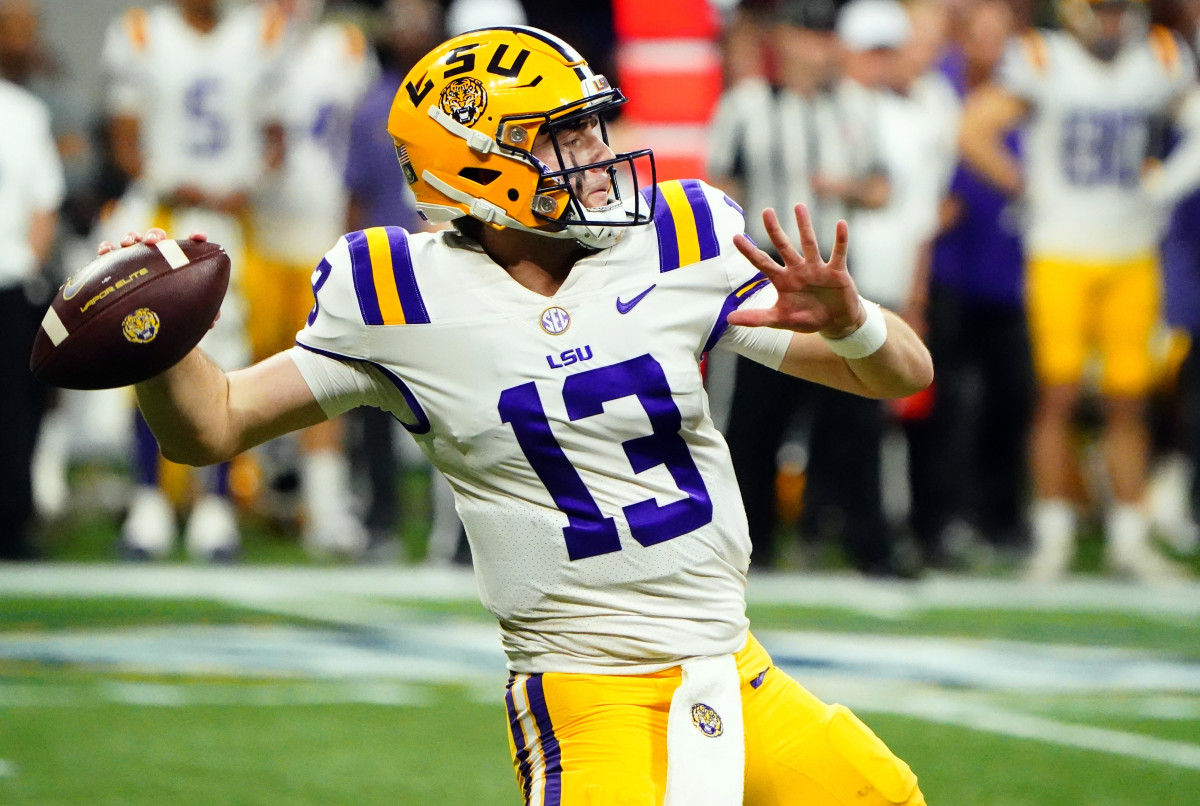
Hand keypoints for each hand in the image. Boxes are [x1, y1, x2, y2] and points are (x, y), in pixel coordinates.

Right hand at [97, 228, 219, 329]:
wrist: (141, 330)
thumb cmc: (168, 320)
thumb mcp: (185, 316)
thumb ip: (199, 314)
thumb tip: (214, 319)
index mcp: (176, 265)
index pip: (188, 248)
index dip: (195, 240)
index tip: (199, 237)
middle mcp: (155, 259)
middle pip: (156, 239)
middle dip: (154, 235)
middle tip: (153, 242)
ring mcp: (134, 262)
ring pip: (132, 241)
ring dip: (131, 237)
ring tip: (128, 243)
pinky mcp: (113, 269)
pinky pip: (108, 255)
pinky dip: (107, 249)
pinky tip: (106, 251)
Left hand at [727, 204, 863, 337]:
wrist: (836, 323)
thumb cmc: (807, 319)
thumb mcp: (780, 320)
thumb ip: (756, 318)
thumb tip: (728, 318)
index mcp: (783, 280)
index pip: (762, 262)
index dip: (749, 251)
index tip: (735, 237)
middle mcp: (798, 270)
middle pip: (783, 246)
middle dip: (774, 230)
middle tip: (766, 211)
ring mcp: (817, 269)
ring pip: (809, 243)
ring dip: (804, 226)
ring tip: (798, 206)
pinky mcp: (836, 271)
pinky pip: (838, 253)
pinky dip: (840, 239)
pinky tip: (840, 224)